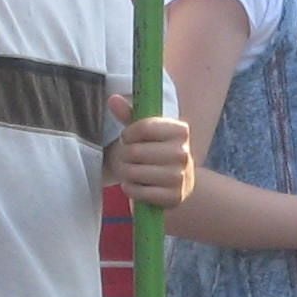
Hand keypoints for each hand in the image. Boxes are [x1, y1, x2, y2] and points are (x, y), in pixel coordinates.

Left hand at [108, 94, 190, 208]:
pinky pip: (138, 192)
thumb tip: (113, 99)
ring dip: (125, 173)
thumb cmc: (155, 151)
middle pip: (135, 151)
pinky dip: (131, 189)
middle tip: (127, 158)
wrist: (174, 184)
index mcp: (180, 130)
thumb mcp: (145, 131)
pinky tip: (136, 185)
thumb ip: (129, 114)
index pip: (143, 127)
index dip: (128, 134)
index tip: (128, 137)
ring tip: (131, 171)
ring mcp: (180, 177)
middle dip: (123, 156)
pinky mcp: (174, 197)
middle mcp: (183, 152)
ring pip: (134, 172)